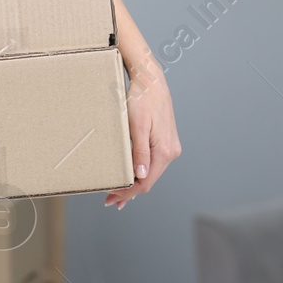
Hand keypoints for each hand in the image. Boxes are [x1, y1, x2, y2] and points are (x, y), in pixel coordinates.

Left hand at [105, 56, 179, 207]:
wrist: (151, 81)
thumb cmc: (141, 100)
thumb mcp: (137, 126)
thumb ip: (140, 152)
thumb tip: (141, 176)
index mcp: (165, 151)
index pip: (146, 182)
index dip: (128, 193)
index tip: (112, 198)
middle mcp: (171, 152)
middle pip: (149, 181)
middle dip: (129, 192)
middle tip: (111, 201)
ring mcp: (170, 147)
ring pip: (152, 173)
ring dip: (135, 184)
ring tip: (118, 193)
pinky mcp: (166, 141)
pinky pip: (153, 163)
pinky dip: (141, 173)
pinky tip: (132, 177)